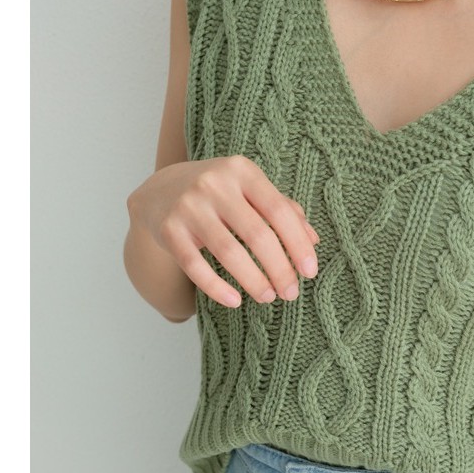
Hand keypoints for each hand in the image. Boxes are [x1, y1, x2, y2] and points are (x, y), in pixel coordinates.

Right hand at [126, 154, 319, 307]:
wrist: (160, 189)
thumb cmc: (220, 193)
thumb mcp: (251, 190)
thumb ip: (284, 210)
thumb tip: (313, 242)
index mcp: (242, 171)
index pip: (279, 211)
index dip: (297, 244)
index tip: (309, 272)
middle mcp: (215, 184)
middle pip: (257, 234)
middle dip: (279, 269)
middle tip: (290, 293)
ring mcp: (189, 205)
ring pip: (228, 252)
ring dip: (253, 281)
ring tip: (268, 297)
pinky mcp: (168, 228)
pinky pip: (195, 265)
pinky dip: (217, 287)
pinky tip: (235, 301)